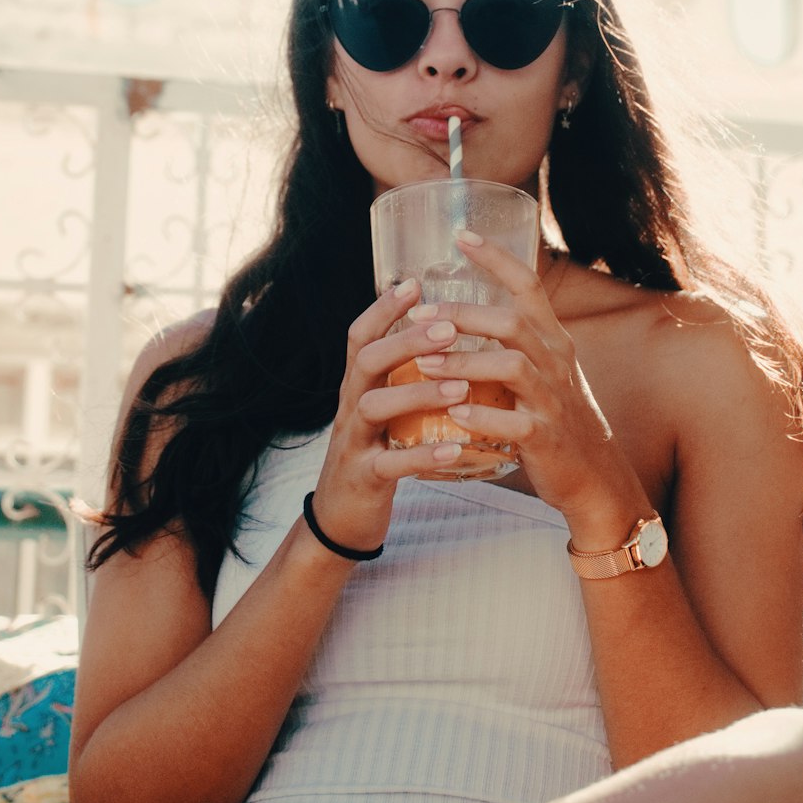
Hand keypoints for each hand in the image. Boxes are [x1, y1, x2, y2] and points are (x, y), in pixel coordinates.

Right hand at [309, 279, 473, 553]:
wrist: (341, 519)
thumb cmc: (374, 453)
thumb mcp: (382, 410)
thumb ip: (401, 377)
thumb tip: (439, 334)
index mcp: (357, 385)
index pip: (360, 336)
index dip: (383, 308)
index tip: (415, 283)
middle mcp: (349, 406)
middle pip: (367, 360)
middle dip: (406, 341)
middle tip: (448, 328)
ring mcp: (353, 442)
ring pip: (375, 407)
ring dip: (418, 393)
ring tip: (460, 385)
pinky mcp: (364, 478)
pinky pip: (391, 464)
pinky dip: (423, 455)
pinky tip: (455, 448)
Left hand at [407, 233, 629, 533]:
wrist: (593, 474)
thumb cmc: (556, 416)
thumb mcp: (544, 369)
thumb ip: (512, 342)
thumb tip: (457, 315)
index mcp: (553, 339)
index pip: (529, 285)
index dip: (496, 258)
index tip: (461, 236)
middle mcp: (556, 362)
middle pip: (512, 322)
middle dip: (462, 315)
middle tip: (419, 316)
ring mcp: (553, 400)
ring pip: (510, 366)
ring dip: (463, 362)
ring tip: (423, 362)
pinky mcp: (545, 438)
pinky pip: (513, 424)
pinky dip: (481, 417)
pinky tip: (452, 415)